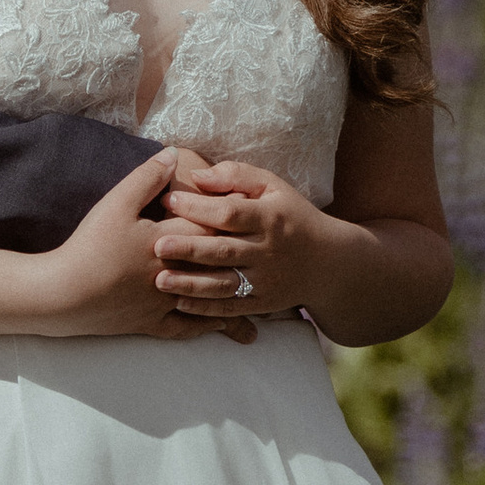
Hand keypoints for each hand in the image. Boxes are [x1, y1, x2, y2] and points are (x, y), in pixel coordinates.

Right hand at [35, 153, 259, 341]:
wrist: (64, 293)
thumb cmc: (89, 245)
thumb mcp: (115, 204)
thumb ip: (147, 179)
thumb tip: (174, 155)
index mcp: (167, 241)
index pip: (210, 226)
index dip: (233, 216)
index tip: (254, 209)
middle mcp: (174, 274)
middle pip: (217, 263)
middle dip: (245, 255)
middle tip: (275, 251)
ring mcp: (166, 302)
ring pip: (211, 300)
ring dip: (239, 296)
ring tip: (267, 297)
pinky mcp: (152, 324)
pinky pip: (189, 327)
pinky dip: (210, 326)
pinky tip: (227, 328)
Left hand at [153, 158, 333, 319]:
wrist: (327, 262)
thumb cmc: (290, 215)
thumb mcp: (273, 187)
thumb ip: (236, 176)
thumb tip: (196, 175)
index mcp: (269, 218)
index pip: (230, 213)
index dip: (199, 207)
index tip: (169, 201)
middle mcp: (268, 251)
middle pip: (224, 250)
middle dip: (189, 249)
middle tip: (157, 245)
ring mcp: (266, 280)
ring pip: (225, 284)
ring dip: (191, 284)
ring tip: (160, 281)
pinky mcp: (263, 303)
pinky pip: (231, 308)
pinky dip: (206, 309)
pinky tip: (179, 303)